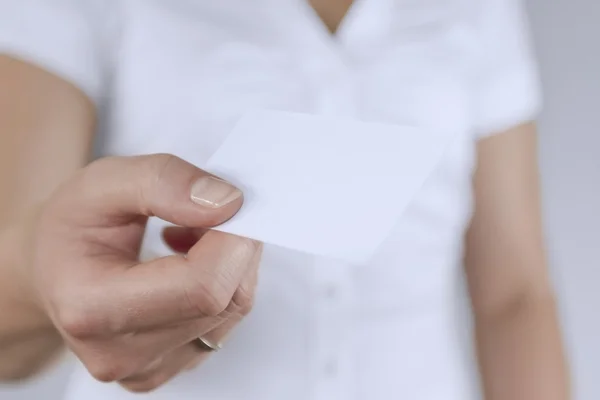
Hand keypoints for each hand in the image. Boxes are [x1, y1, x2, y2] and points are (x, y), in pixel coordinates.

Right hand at [31, 154, 261, 391]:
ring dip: (231, 260)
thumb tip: (227, 203)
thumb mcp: (101, 182)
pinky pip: (228, 319)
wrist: (56, 270)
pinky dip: (226, 280)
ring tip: (191, 233)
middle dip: (234, 243)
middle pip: (226, 297)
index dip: (231, 237)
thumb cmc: (73, 228)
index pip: (204, 285)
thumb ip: (162, 181)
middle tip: (206, 210)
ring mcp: (150, 368)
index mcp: (92, 309)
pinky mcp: (173, 365)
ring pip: (235, 306)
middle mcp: (121, 353)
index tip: (223, 201)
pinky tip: (193, 261)